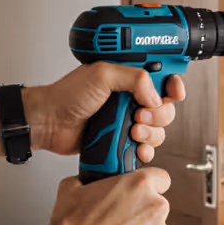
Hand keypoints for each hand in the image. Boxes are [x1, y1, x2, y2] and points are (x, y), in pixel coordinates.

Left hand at [23, 64, 185, 162]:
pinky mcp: (121, 140)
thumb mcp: (101, 75)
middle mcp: (130, 98)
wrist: (49, 123)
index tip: (174, 92)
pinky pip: (145, 148)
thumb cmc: (67, 95)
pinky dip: (145, 150)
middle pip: (165, 107)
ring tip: (132, 131)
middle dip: (159, 114)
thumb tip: (155, 94)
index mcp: (128, 77)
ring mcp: (127, 120)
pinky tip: (136, 147)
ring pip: (158, 130)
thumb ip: (133, 78)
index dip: (173, 86)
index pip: (163, 78)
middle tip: (140, 114)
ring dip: (151, 133)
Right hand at [49, 168, 170, 224]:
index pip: (161, 178)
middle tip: (119, 221)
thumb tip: (87, 182)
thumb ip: (90, 180)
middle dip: (142, 212)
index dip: (151, 185)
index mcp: (140, 184)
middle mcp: (154, 207)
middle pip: (157, 206)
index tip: (142, 193)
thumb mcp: (73, 188)